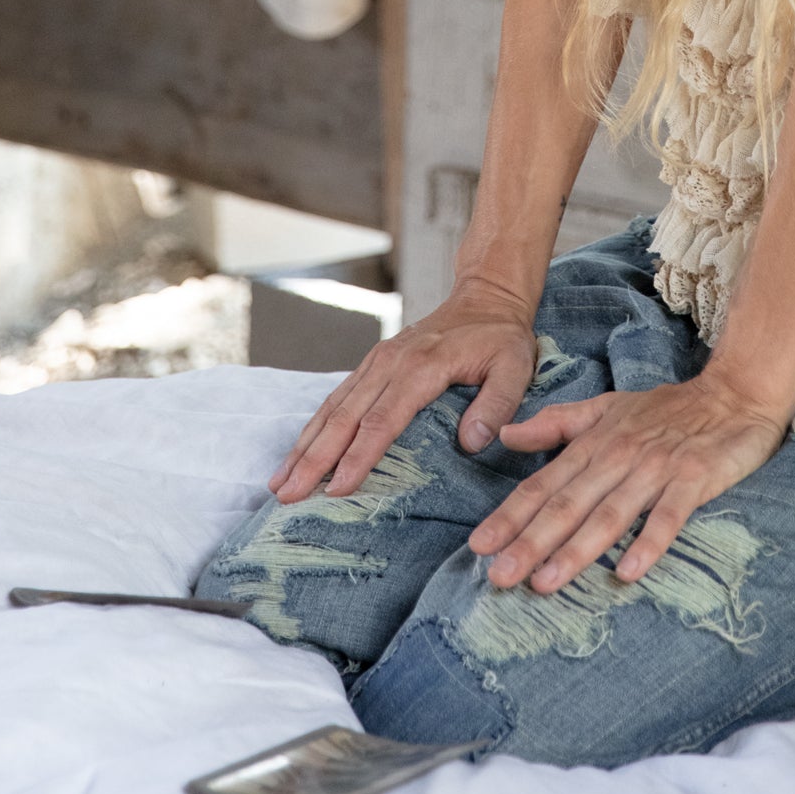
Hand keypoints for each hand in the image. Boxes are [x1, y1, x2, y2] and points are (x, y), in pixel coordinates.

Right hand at [269, 280, 536, 503]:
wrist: (485, 297)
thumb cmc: (501, 337)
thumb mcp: (515, 366)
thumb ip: (497, 404)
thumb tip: (471, 442)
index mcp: (422, 366)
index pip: (383, 419)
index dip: (358, 456)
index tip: (336, 490)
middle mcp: (390, 363)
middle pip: (345, 416)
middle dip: (314, 459)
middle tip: (288, 496)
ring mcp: (376, 362)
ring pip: (332, 408)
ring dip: (305, 446)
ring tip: (279, 483)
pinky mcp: (372, 365)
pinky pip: (337, 399)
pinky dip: (314, 428)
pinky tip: (299, 453)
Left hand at [468, 372, 785, 592]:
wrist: (733, 394)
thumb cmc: (666, 410)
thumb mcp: (606, 408)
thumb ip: (556, 424)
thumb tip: (505, 435)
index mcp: (593, 443)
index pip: (543, 485)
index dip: (509, 516)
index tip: (478, 547)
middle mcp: (617, 456)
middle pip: (568, 504)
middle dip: (530, 542)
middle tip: (498, 576)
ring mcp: (655, 468)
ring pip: (609, 515)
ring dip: (576, 550)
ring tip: (545, 582)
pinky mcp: (693, 479)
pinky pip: (668, 516)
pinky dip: (649, 542)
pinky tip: (628, 572)